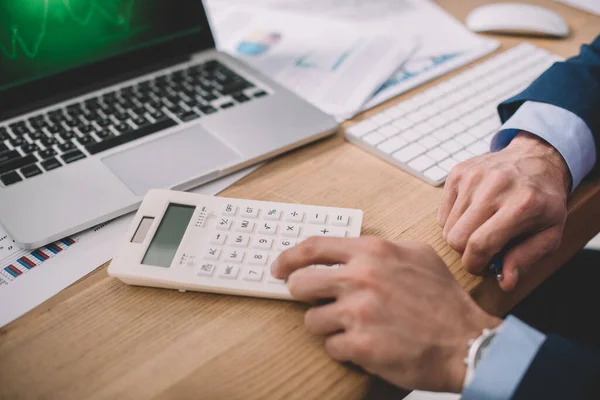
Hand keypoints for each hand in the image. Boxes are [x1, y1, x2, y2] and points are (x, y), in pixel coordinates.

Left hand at [271, 237, 501, 392]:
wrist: (467, 342)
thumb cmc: (444, 300)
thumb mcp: (418, 254)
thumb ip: (382, 247)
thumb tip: (352, 248)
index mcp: (372, 252)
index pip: (313, 246)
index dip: (288, 257)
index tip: (278, 268)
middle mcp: (361, 278)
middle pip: (300, 284)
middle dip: (301, 294)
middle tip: (313, 302)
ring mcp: (359, 312)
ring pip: (312, 320)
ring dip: (328, 326)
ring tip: (354, 328)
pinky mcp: (360, 345)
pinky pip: (331, 347)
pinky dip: (344, 348)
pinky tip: (366, 345)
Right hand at [438, 131, 569, 290]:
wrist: (536, 159)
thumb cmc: (543, 201)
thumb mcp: (550, 233)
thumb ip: (526, 258)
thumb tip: (504, 282)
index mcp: (522, 204)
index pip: (481, 244)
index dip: (474, 264)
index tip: (480, 267)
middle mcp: (495, 186)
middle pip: (457, 238)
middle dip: (466, 252)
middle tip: (482, 248)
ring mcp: (473, 177)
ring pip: (448, 227)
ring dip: (461, 235)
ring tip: (481, 228)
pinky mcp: (458, 173)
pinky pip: (443, 213)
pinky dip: (454, 220)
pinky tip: (473, 214)